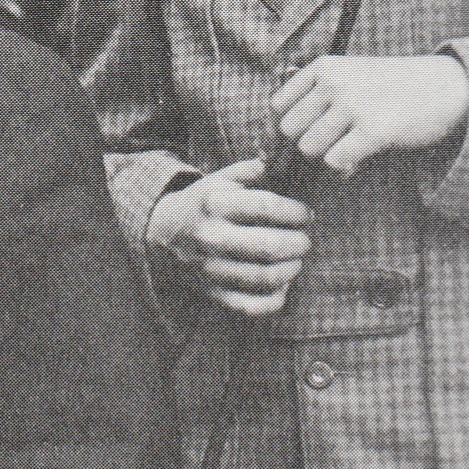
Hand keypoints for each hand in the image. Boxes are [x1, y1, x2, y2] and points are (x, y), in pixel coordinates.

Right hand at [147, 156, 315, 317]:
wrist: (162, 233)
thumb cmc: (202, 204)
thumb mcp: (219, 179)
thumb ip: (249, 169)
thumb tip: (278, 162)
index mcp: (216, 204)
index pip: (267, 207)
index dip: (296, 212)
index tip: (305, 215)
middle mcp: (212, 237)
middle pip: (269, 246)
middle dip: (298, 243)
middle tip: (304, 241)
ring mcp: (211, 268)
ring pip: (263, 277)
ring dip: (291, 270)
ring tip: (295, 261)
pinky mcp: (212, 292)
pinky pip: (249, 306)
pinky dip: (273, 300)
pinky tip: (281, 286)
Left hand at [271, 52, 468, 176]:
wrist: (447, 88)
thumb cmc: (392, 88)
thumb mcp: (350, 76)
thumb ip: (314, 97)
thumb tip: (270, 144)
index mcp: (324, 67)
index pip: (277, 107)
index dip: (288, 127)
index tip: (310, 134)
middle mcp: (335, 83)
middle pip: (288, 131)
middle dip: (305, 144)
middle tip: (332, 144)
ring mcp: (354, 105)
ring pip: (308, 148)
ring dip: (324, 158)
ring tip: (346, 151)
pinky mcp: (374, 130)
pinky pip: (334, 162)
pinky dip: (342, 169)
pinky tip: (357, 162)